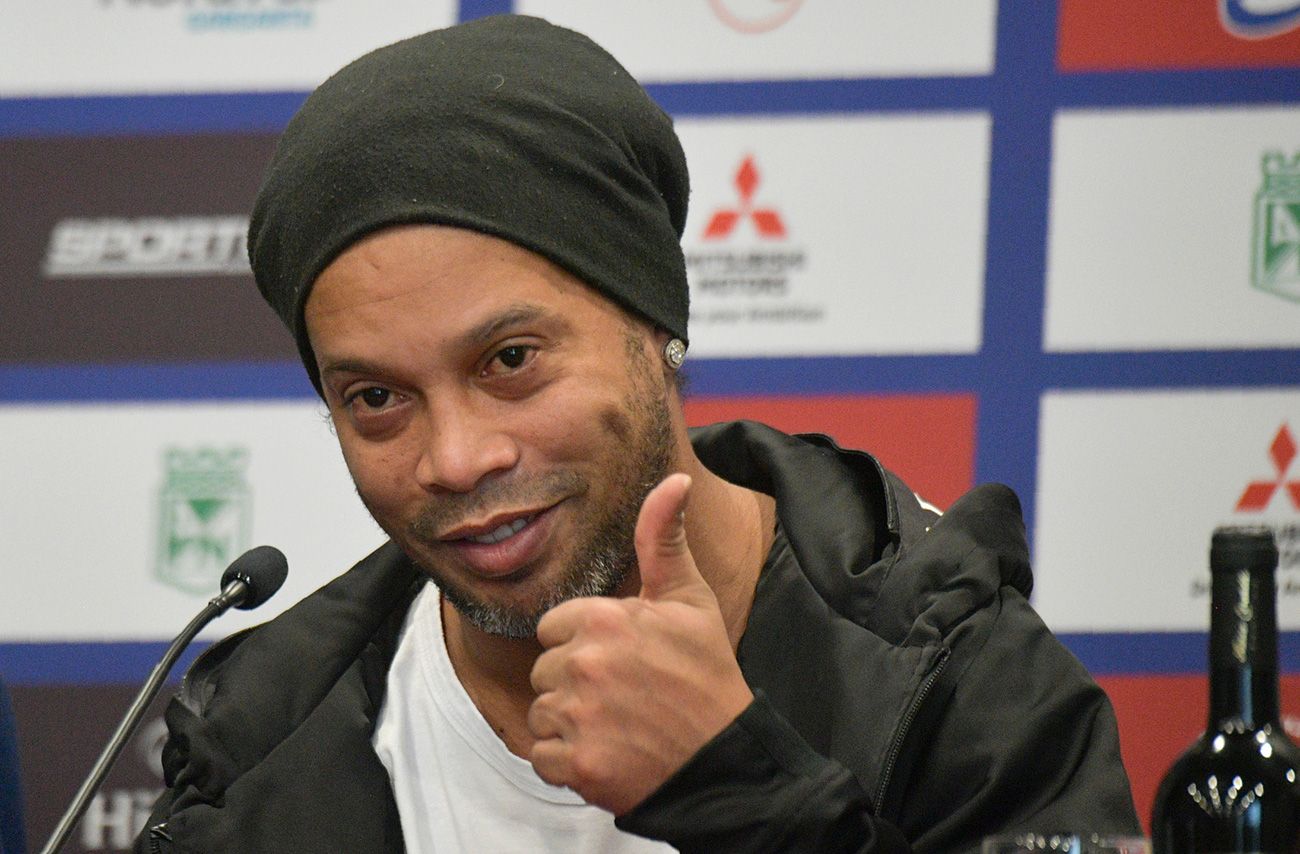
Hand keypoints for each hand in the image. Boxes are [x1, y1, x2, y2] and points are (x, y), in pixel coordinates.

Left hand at [528, 473, 754, 814]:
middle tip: (625, 696)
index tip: (622, 660)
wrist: (723, 761)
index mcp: (605, 618)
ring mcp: (579, 715)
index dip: (584, 644)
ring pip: (541, 712)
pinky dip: (567, 763)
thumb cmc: (705, 676)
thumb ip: (664, 539)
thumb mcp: (689, 600)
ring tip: (618, 725)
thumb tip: (674, 478)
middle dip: (575, 684)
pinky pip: (541, 756)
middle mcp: (585, 662)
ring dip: (569, 724)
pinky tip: (607, 754)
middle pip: (544, 670)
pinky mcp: (576, 763)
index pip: (553, 628)